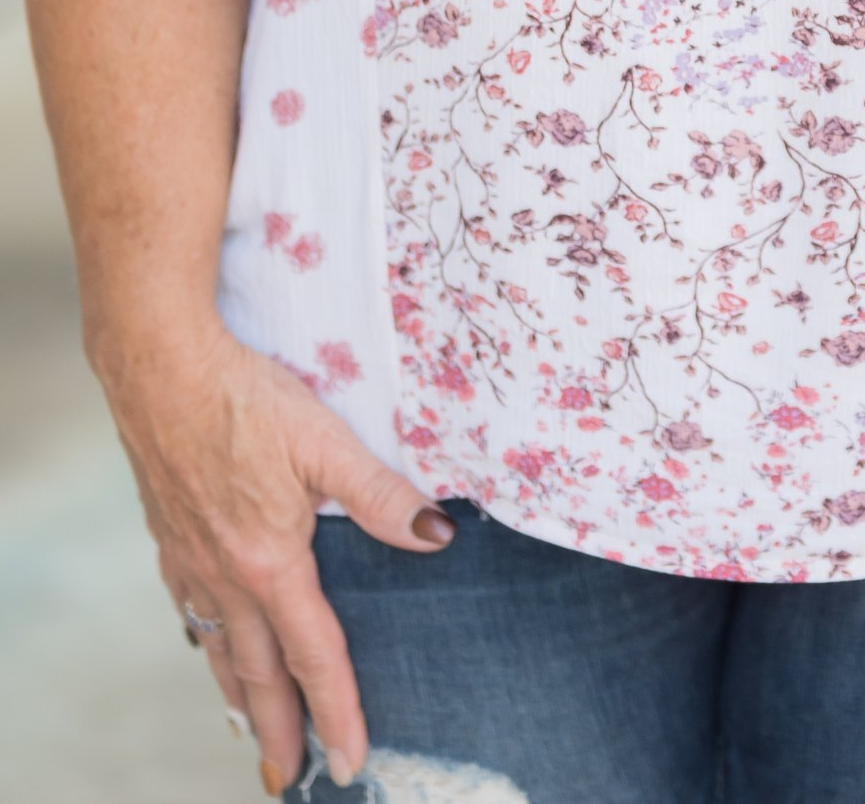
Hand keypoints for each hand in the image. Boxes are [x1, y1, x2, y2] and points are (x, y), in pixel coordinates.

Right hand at [97, 315, 453, 791]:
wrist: (159, 368)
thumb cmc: (245, 397)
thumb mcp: (326, 441)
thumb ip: (381, 494)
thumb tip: (438, 534)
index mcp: (270, 563)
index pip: (314, 656)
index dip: (337, 711)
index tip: (350, 760)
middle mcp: (225, 576)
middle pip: (257, 673)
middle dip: (279, 729)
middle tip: (290, 777)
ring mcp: (190, 559)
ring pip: (216, 646)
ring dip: (238, 694)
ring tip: (251, 728)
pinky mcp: (168, 535)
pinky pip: (188, 608)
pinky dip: (202, 639)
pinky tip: (207, 637)